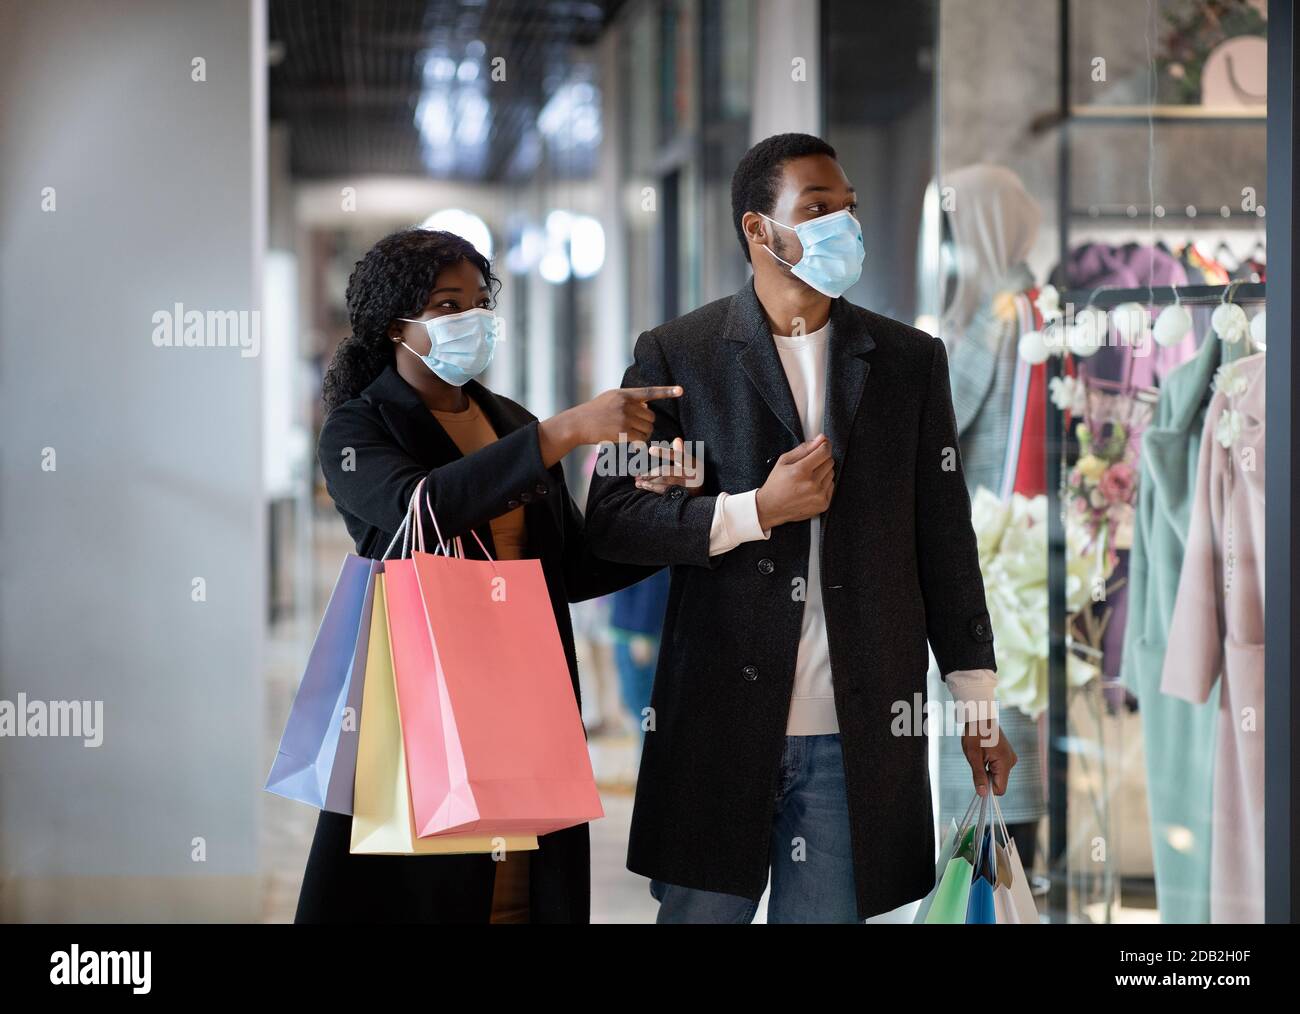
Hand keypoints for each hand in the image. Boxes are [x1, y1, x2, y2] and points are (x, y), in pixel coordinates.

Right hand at [537, 385, 682, 465]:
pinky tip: (630, 443)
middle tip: (636, 428)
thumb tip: (646, 406)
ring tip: (631, 435)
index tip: (681, 390)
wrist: (577, 423)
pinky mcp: (621, 432)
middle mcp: (626, 404)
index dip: (667, 391)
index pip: (649, 392)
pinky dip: (639, 443)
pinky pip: (641, 439)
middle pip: (651, 416)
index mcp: (624, 394)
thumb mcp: (610, 399)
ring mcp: (624, 418)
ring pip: (648, 429)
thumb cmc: (593, 412)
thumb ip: (628, 400)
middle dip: (647, 424)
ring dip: (644, 435)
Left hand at [634, 436, 702, 494]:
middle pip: (668, 471)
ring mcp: (688, 485)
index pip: (677, 456)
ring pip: (665, 482)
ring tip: (638, 483)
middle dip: (651, 473)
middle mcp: (691, 473)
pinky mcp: (684, 495)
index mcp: (691, 462)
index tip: (650, 450)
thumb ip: (681, 452)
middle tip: (637, 475)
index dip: (664, 452)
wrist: (704, 497)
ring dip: (650, 482)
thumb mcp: (690, 463)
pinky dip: (655, 489)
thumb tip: (677, 439)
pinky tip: (646, 487)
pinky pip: (667, 491)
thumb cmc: (694, 476)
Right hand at [754, 434, 833, 528]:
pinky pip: (831, 486)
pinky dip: (824, 484)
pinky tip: (811, 487)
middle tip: (809, 465)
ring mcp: (819, 495)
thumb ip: (804, 448)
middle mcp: (811, 484)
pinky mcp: (823, 504)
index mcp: (801, 471)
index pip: (824, 451)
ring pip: (831, 473)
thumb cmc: (776, 484)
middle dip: (821, 460)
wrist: (771, 508)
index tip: (822, 445)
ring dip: (822, 472)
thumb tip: (820, 438)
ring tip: (808, 478)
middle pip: (829, 461)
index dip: (824, 445)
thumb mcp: (784, 461)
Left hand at [961, 713, 1016, 796]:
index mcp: (1005, 763)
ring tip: (980, 754)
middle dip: (986, 777)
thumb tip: (982, 794)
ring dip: (987, 769)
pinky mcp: (1007, 755)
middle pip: (999, 782)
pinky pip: (998, 767)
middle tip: (977, 761)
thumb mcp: (973, 756)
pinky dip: (989, 764)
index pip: (1000, 789)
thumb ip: (979, 776)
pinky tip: (984, 752)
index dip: (987, 789)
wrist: (980, 716)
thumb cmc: (975, 734)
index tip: (977, 780)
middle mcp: (1011, 761)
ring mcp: (1010, 757)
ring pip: (998, 774)